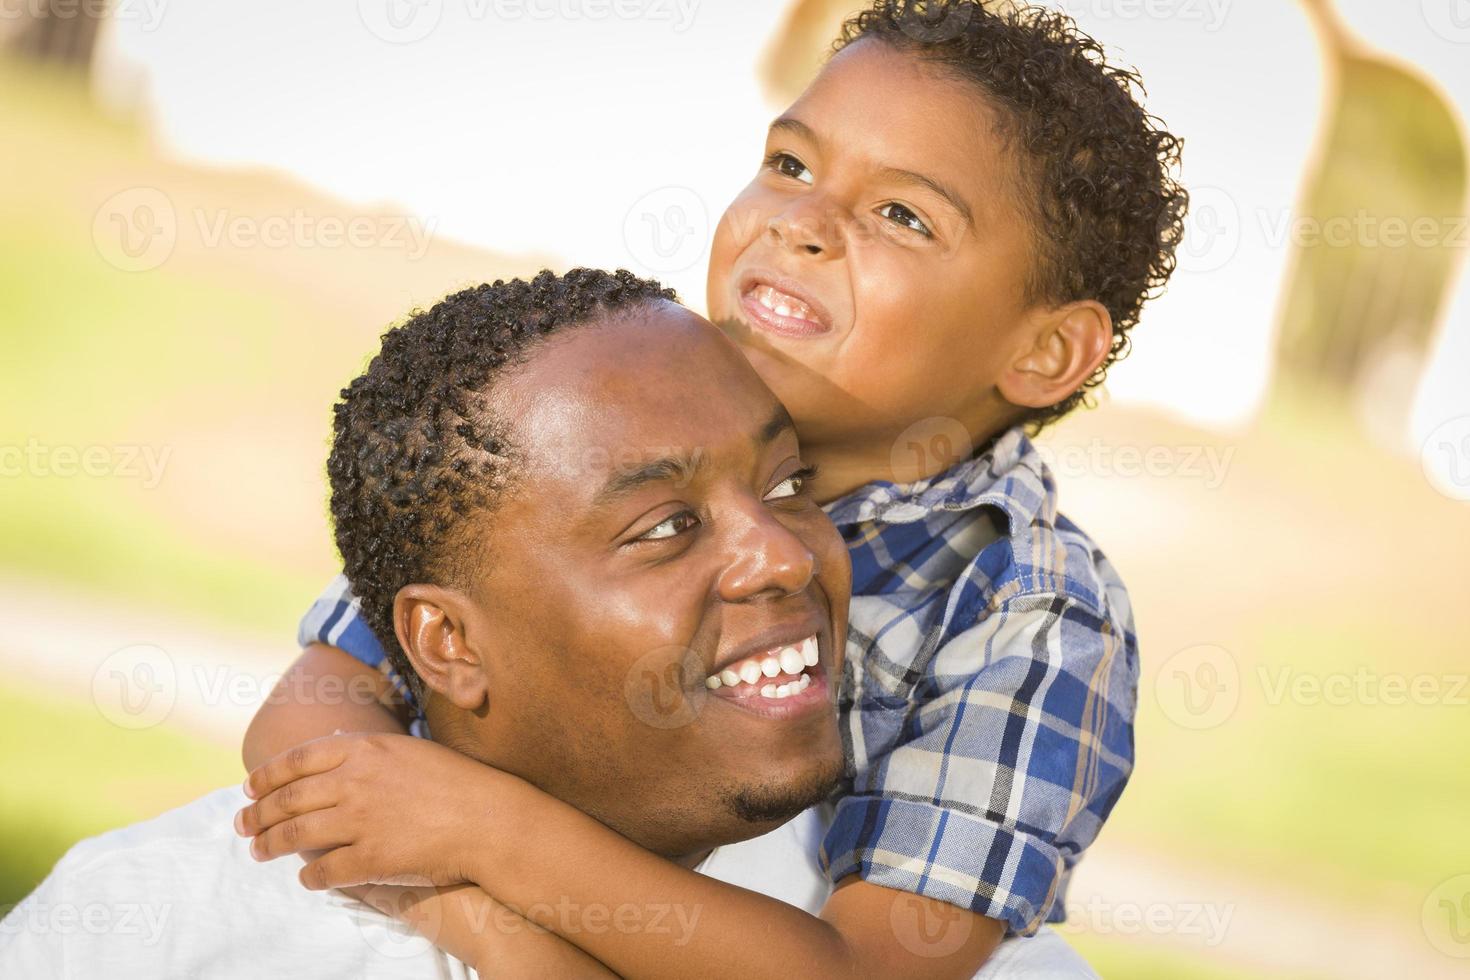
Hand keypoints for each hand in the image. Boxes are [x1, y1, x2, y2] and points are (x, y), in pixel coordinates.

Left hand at [235, 732, 503, 889]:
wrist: (489, 818)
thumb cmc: (455, 781)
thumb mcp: (408, 749)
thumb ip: (368, 751)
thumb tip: (334, 746)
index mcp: (363, 749)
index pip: (296, 760)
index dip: (267, 775)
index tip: (250, 788)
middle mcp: (354, 782)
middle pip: (288, 798)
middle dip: (257, 814)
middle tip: (242, 824)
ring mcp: (360, 820)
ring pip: (296, 834)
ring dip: (270, 845)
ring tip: (258, 852)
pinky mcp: (370, 858)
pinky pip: (325, 870)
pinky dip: (308, 875)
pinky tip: (305, 877)